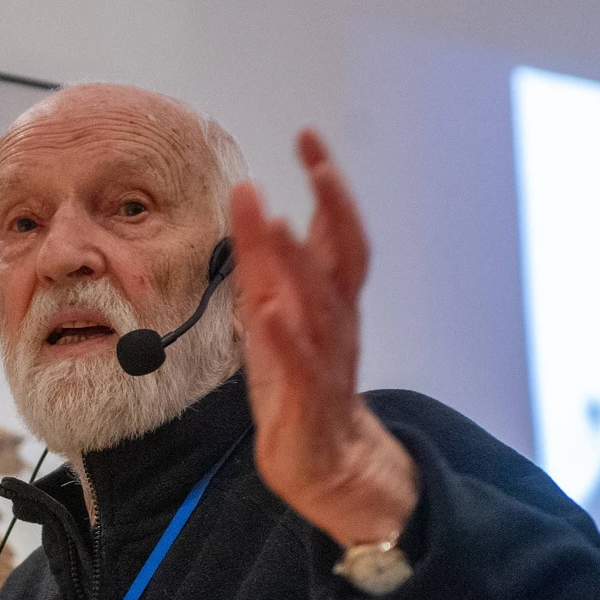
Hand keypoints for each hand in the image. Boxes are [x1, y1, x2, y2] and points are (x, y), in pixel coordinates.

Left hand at [230, 129, 417, 547]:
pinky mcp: (307, 400)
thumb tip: (253, 207)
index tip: (309, 136)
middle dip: (334, 205)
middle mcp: (336, 321)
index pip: (334, 230)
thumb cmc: (297, 386)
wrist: (326, 464)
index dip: (327, 183)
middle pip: (346, 254)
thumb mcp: (275, 315)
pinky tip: (269, 311)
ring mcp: (326, 359)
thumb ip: (266, 266)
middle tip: (318, 160)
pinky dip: (285, 337)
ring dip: (301, 262)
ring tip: (279, 222)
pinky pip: (300, 365)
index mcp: (328, 300)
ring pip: (322, 304)